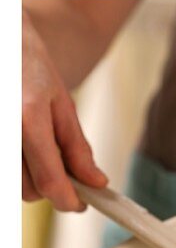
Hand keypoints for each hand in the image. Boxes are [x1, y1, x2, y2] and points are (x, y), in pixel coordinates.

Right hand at [22, 9, 107, 210]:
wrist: (3, 43)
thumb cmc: (29, 67)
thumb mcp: (61, 102)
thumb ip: (76, 146)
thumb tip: (95, 181)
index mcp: (29, 119)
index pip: (49, 180)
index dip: (69, 200)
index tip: (82, 203)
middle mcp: (5, 132)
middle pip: (29, 190)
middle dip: (51, 187)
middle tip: (66, 169)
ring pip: (13, 186)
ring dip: (31, 179)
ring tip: (40, 148)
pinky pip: (5, 172)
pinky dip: (18, 168)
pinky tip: (25, 148)